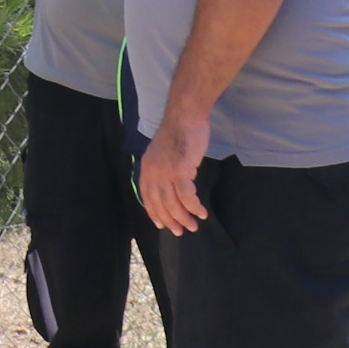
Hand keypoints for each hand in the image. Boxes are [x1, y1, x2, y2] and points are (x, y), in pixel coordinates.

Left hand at [137, 109, 211, 234]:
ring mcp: (166, 172)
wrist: (185, 117)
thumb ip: (161, 169)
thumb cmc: (178, 132)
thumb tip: (167, 186)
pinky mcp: (180, 171)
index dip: (155, 213)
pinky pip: (187, 196)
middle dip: (171, 220)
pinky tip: (201, 212)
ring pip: (173, 204)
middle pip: (160, 204)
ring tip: (194, 225)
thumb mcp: (162, 152)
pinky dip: (194, 207)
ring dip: (184, 218)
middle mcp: (153, 172)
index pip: (148, 197)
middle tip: (181, 231)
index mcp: (146, 168)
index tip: (162, 225)